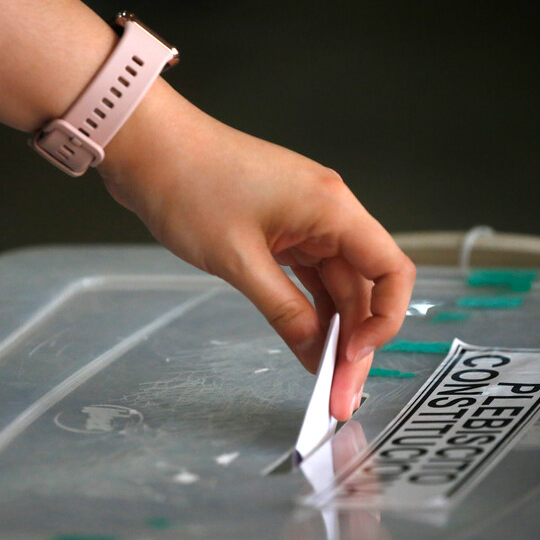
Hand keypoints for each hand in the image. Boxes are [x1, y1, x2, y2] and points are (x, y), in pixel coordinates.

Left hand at [100, 82, 414, 420]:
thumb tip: (317, 352)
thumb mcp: (238, 260)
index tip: (355, 357)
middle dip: (356, 340)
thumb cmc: (189, 185)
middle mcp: (328, 212)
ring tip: (324, 377)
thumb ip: (285, 310)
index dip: (385, 319)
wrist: (149, 146)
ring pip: (335, 284)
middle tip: (339, 392)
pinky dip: (308, 308)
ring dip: (333, 329)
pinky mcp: (280, 228)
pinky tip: (306, 342)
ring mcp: (304, 220)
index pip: (391, 270)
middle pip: (363, 285)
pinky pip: (308, 275)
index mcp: (332, 208)